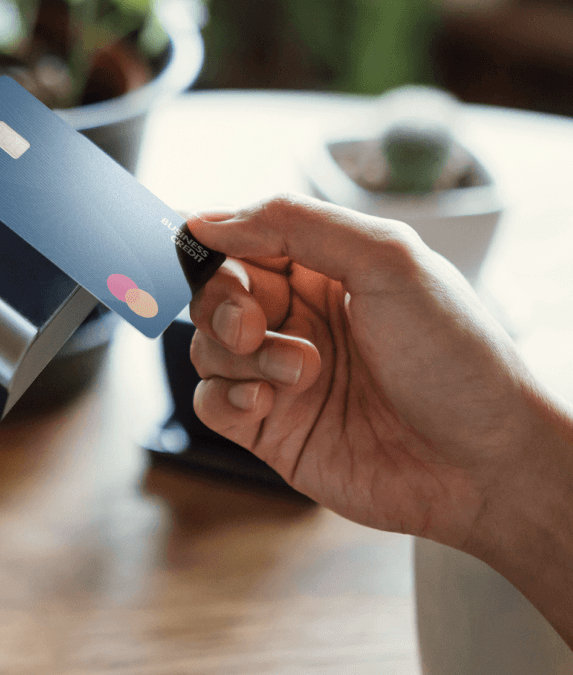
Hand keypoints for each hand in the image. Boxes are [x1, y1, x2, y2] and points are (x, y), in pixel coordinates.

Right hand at [188, 194, 551, 551]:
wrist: (485, 464)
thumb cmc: (455, 355)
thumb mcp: (386, 259)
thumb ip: (294, 224)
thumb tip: (209, 220)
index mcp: (324, 269)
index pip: (243, 239)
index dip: (216, 241)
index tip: (200, 245)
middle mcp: (298, 318)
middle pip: (214, 292)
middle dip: (221, 302)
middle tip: (254, 322)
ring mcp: (281, 375)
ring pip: (206, 345)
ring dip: (239, 355)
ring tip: (301, 372)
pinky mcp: (270, 429)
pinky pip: (210, 403)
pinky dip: (226, 398)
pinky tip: (267, 405)